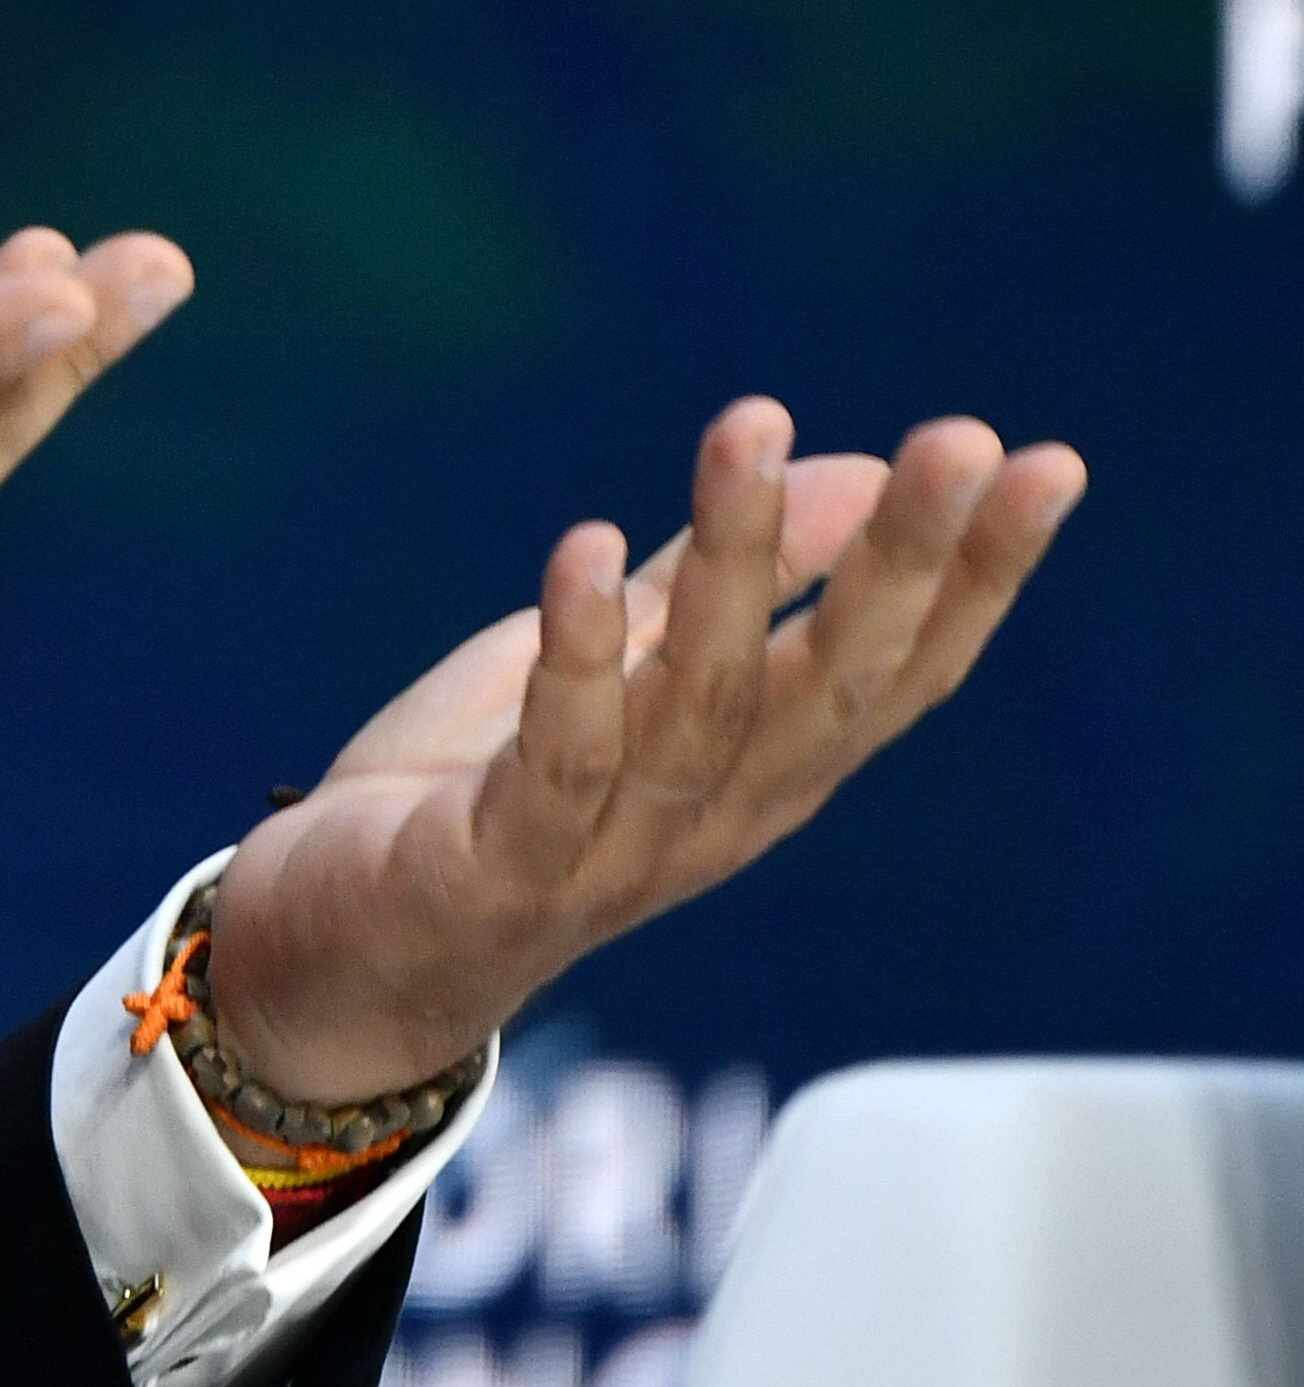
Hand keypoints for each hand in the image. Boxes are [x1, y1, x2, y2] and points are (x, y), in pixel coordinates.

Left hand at [206, 400, 1087, 1103]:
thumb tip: (859, 471)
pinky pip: (557, 759)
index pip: (894, 671)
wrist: (341, 958)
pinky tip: (595, 550)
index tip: (1045, 465)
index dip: (973, 577)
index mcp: (758, 771)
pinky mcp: (504, 865)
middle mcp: (715, 815)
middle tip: (962, 441)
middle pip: (831, 683)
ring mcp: (616, 848)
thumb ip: (728, 583)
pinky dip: (580, 657)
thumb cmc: (485, 798)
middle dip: (903, 562)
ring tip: (752, 428)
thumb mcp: (618, 667)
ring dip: (734, 560)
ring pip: (698, 699)